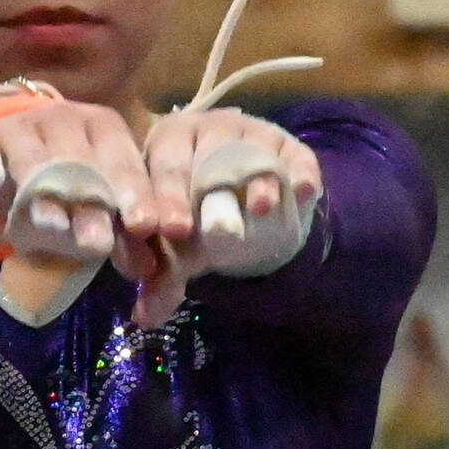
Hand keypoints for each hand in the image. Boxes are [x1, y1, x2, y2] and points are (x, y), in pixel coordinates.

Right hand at [0, 99, 157, 261]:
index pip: (124, 159)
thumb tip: (145, 269)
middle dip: (90, 203)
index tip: (143, 227)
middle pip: (80, 161)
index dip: (135, 194)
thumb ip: (120, 234)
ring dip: (42, 194)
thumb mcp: (95, 207)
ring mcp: (19, 127)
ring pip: (33, 159)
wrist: (1, 167)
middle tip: (98, 243)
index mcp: (103, 128)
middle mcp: (64, 119)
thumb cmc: (63, 187)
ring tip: (51, 226)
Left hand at [130, 108, 321, 325]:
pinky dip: (299, 170)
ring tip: (261, 207)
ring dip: (257, 180)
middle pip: (199, 157)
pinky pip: (293, 153)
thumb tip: (144, 318)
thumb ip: (163, 279)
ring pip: (249, 152)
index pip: (158, 170)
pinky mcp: (285, 144)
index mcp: (164, 147)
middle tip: (204, 228)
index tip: (166, 231)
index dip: (161, 200)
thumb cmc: (199, 219)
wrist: (245, 203)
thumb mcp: (180, 248)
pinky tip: (304, 191)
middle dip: (199, 191)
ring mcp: (247, 133)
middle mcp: (202, 130)